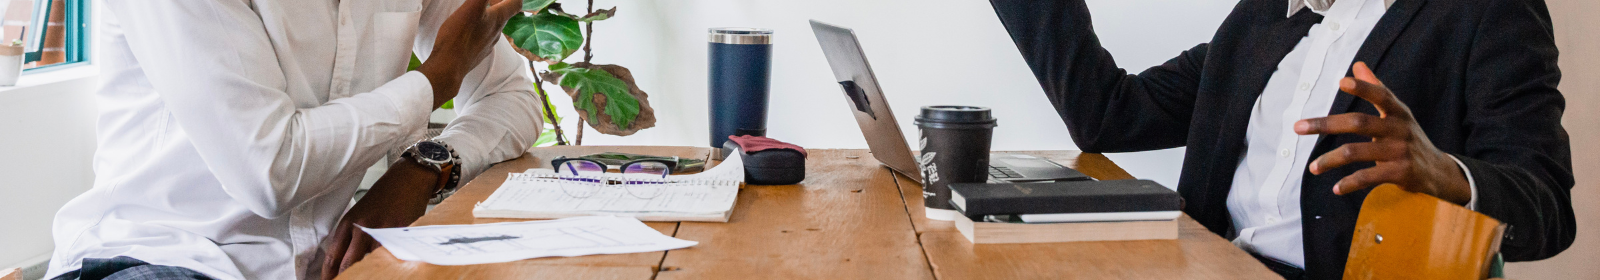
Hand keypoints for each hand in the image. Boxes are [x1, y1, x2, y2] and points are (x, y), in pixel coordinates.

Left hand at [320, 159, 445, 279]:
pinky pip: (394, 255)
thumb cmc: (384, 198)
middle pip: (349, 264)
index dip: (329, 275)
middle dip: (346, 278)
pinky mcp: (402, 233)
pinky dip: (390, 264)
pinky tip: (390, 268)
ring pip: (372, 263)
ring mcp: (383, 231)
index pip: (333, 257)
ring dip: (370, 272)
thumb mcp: (359, 214)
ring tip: (370, 275)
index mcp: (348, 223)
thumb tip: (343, 264)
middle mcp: (363, 228)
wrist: (407, 180)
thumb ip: (351, 237)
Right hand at [415, 0, 520, 107]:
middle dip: (498, 2)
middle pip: (504, 14)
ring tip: (476, 9)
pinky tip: (467, 28)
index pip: (516, 3)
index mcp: (498, 20)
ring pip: (492, 27)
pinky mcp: (476, 54)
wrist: (448, 68)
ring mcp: (487, 45)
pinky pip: (482, 37)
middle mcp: (496, 33)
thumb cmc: (459, 38)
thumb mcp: (472, 7)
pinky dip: (478, 28)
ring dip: (487, 15)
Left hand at [1293, 62, 1471, 204]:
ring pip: (1356, 152)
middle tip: (1297, 127)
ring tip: (1312, 167)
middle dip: (1325, 124)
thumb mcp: (1397, 114)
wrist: (1439, 173)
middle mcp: (1400, 129)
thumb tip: (1357, 65)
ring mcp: (1401, 152)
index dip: (1363, 88)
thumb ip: (1377, 90)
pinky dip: (1349, 183)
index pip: (1381, 95)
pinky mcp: (1401, 173)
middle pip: (1358, 122)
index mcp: (1398, 112)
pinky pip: (1369, 177)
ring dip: (1330, 159)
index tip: (1340, 82)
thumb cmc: (1408, 139)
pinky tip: (1336, 188)